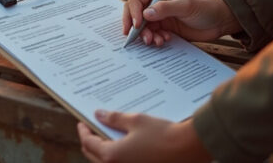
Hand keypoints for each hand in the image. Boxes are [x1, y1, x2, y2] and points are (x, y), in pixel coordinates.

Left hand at [77, 110, 210, 162]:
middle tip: (92, 129)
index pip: (88, 143)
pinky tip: (123, 143)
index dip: (83, 131)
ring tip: (107, 134)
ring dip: (103, 150)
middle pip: (94, 156)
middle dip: (91, 142)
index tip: (83, 123)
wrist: (189, 148)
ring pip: (106, 162)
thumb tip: (99, 115)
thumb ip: (114, 119)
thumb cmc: (163, 133)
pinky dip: (117, 155)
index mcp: (112, 155)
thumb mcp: (136, 121)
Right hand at [123, 0, 240, 45]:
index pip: (136, 1)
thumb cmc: (206, 7)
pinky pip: (153, 35)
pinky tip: (165, 40)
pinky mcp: (166, 29)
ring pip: (144, 28)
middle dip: (137, 28)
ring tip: (158, 41)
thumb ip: (166, 8)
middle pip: (136, 16)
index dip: (133, 13)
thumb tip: (146, 13)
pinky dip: (156, 40)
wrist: (220, 21)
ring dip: (147, 36)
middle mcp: (156, 4)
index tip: (138, 25)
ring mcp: (160, 17)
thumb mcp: (187, 6)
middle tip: (145, 39)